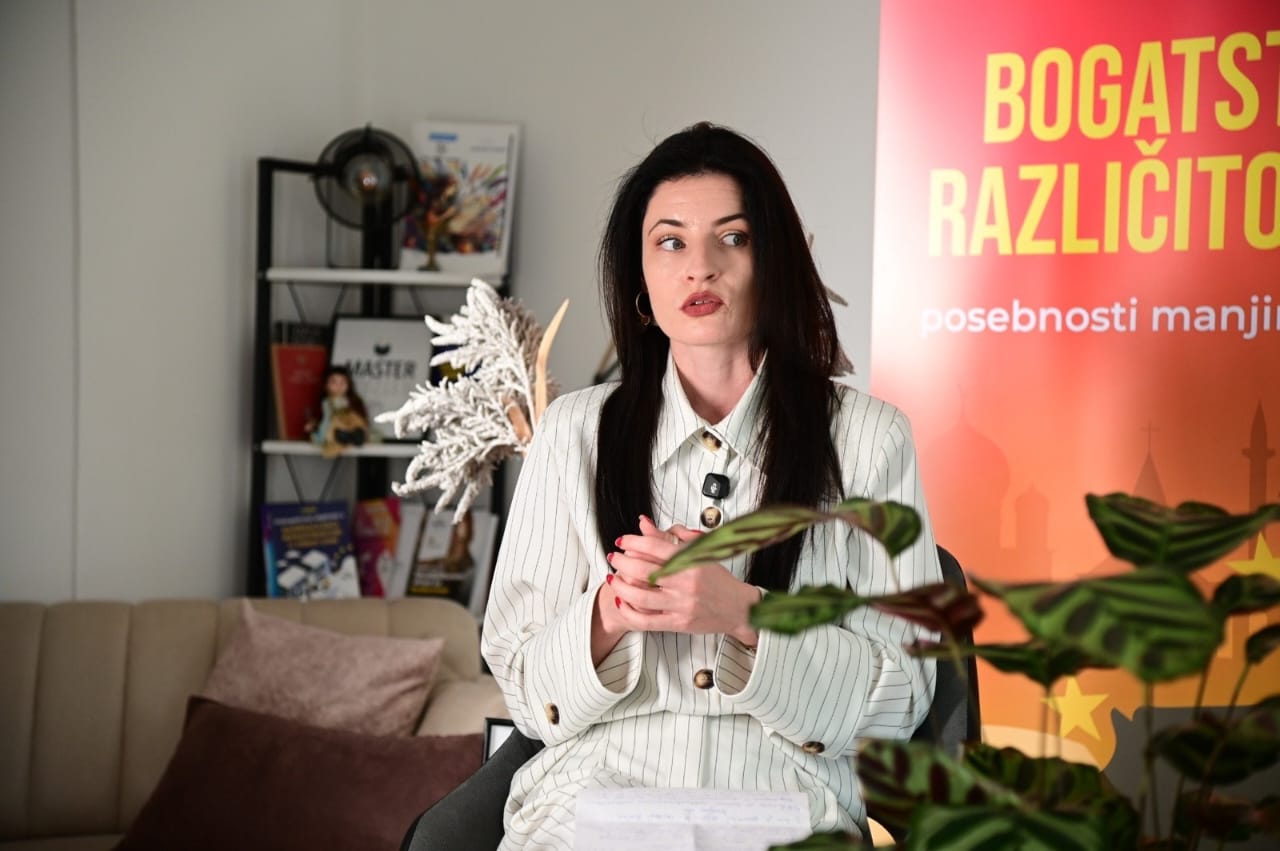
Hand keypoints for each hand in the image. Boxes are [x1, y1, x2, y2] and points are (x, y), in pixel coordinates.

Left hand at [604, 515, 759, 646]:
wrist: (739, 608)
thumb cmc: (719, 580)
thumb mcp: (699, 553)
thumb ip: (669, 538)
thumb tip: (643, 524)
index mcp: (692, 561)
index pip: (655, 546)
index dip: (633, 540)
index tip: (623, 540)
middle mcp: (686, 583)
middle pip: (643, 570)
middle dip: (622, 562)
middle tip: (614, 558)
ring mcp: (682, 605)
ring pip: (640, 597)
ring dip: (620, 586)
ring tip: (613, 578)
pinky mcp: (679, 623)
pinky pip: (646, 620)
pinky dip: (629, 611)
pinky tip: (622, 601)